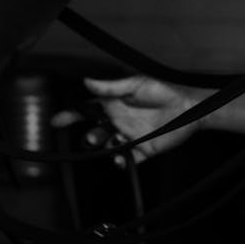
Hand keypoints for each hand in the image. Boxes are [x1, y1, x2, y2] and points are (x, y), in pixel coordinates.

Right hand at [52, 76, 206, 162]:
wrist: (188, 107)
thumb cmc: (163, 90)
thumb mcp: (136, 84)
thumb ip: (110, 87)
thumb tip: (86, 81)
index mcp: (115, 104)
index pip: (88, 110)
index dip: (71, 116)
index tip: (56, 121)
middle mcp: (120, 120)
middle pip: (96, 132)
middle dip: (90, 137)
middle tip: (94, 138)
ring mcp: (130, 136)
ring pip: (108, 147)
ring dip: (105, 148)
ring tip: (111, 144)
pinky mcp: (143, 149)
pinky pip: (127, 159)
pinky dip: (121, 161)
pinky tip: (121, 158)